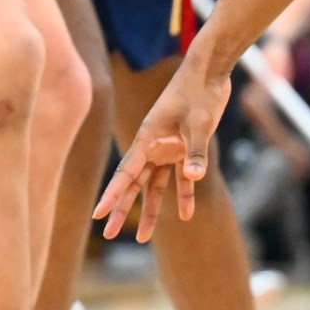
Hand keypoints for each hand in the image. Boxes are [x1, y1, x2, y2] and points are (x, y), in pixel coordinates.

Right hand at [94, 59, 231, 242]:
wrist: (210, 72)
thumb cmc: (199, 92)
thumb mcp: (199, 122)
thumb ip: (195, 151)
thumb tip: (194, 178)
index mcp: (148, 139)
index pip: (126, 172)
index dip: (113, 194)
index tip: (99, 214)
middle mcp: (153, 146)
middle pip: (134, 183)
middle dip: (122, 208)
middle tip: (110, 233)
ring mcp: (168, 148)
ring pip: (155, 185)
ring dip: (152, 210)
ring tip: (144, 238)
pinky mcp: (185, 148)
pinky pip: (181, 177)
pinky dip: (184, 194)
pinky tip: (186, 215)